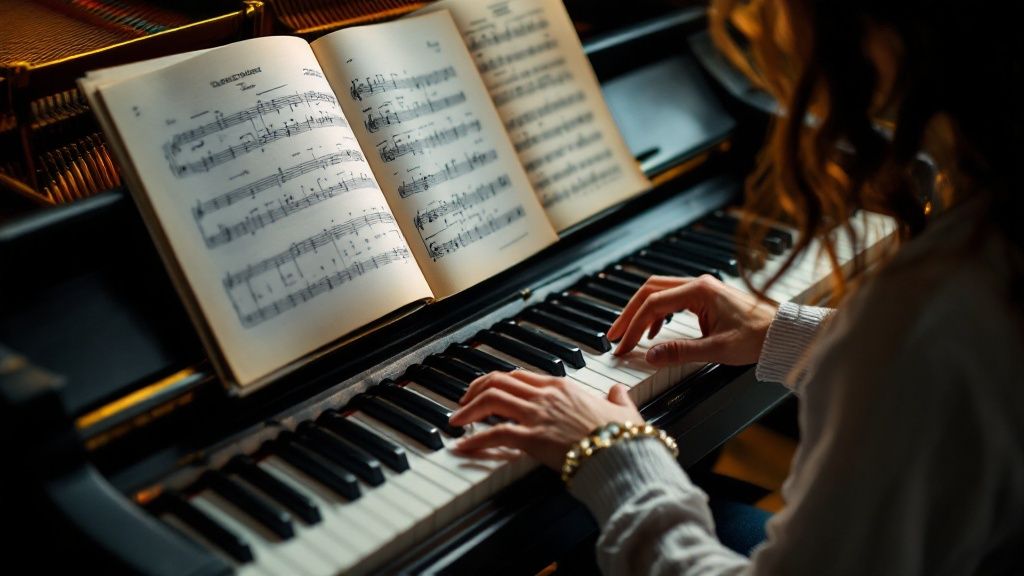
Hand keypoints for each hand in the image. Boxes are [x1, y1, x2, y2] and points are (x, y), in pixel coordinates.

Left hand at [449, 370, 642, 469]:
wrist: (624, 455)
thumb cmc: (625, 437)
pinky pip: (495, 434)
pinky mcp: (533, 438)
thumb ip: (618, 398)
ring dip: (468, 410)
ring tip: (456, 421)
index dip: (498, 380)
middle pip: (498, 381)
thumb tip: (618, 393)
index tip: (486, 389)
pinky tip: (462, 447)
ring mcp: (538, 416)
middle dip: (475, 390)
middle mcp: (546, 396)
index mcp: (563, 387)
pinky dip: (474, 440)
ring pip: (491, 399)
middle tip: (463, 402)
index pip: (520, 375)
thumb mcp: (625, 410)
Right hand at [607, 274, 777, 365]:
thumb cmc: (758, 337)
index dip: (634, 326)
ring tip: (628, 333)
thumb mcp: (717, 349)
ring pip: (659, 292)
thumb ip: (680, 352)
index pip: (653, 305)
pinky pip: (671, 298)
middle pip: (650, 291)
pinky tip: (655, 330)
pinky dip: (657, 312)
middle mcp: (698, 284)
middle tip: (615, 334)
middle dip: (629, 313)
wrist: (783, 332)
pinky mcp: (705, 296)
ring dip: (641, 311)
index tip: (622, 345)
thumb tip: (650, 355)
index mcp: (699, 291)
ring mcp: (702, 288)